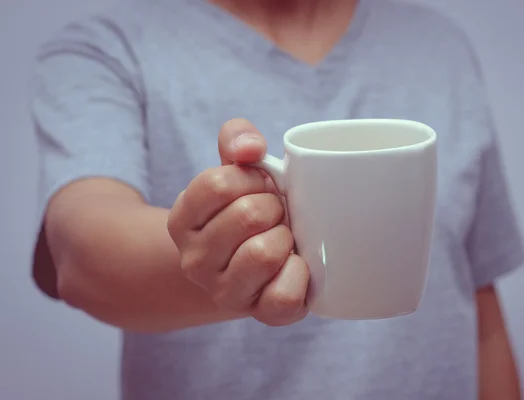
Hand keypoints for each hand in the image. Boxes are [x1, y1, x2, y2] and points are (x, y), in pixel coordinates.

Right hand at [167, 119, 309, 326]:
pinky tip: (295, 264)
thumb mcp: (236, 169)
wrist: (249, 264)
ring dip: (286, 237)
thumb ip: (237, 139)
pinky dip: (300, 275)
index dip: (251, 178)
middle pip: (248, 216)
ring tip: (283, 238)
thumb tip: (250, 148)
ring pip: (266, 254)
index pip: (217, 184)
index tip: (259, 186)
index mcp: (182, 220)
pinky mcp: (259, 314)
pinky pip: (284, 296)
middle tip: (276, 214)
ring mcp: (224, 292)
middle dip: (274, 206)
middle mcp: (194, 261)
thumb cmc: (247, 208)